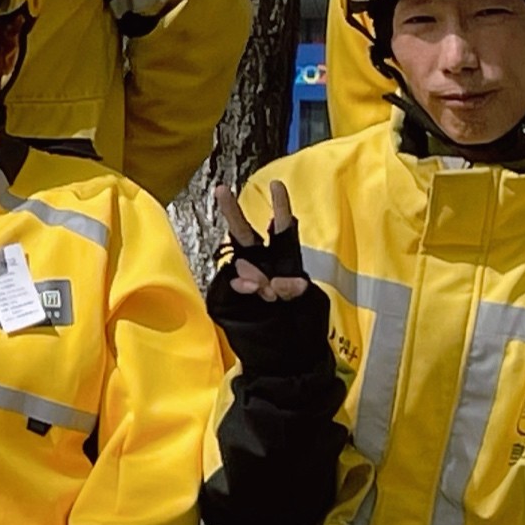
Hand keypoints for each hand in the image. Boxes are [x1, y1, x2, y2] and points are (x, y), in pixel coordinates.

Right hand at [209, 178, 315, 313]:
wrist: (283, 340)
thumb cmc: (298, 312)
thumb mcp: (304, 299)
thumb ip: (291, 288)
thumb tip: (271, 284)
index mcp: (282, 252)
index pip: (281, 225)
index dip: (280, 205)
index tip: (276, 184)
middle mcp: (260, 258)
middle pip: (243, 231)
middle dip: (232, 211)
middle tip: (220, 190)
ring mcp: (245, 274)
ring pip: (240, 262)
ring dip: (251, 272)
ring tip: (267, 290)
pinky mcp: (233, 291)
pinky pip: (234, 284)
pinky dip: (243, 286)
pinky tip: (254, 290)